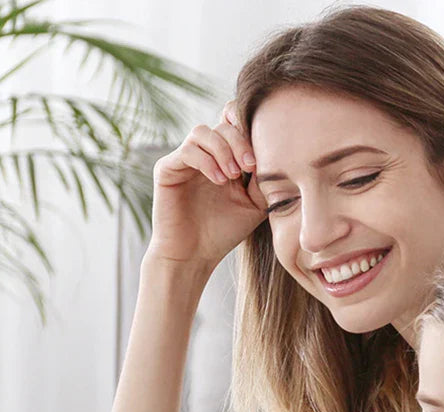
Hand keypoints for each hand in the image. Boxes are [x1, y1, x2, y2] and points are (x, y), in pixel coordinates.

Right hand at [147, 101, 267, 266]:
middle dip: (240, 141)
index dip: (249, 126)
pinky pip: (187, 151)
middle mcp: (204, 154)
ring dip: (223, 150)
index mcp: (225, 158)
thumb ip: (264, 178)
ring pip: (203, 132)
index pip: (235, 123)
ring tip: (233, 176)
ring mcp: (184, 160)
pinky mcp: (167, 169)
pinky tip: (219, 181)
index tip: (263, 154)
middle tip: (250, 166)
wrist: (194, 256)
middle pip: (223, 125)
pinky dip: (206, 162)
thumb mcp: (254, 204)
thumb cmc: (223, 232)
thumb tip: (276, 153)